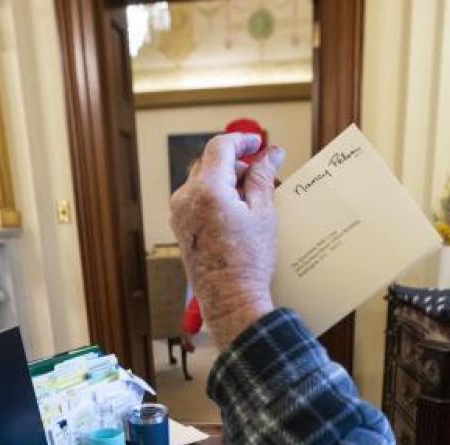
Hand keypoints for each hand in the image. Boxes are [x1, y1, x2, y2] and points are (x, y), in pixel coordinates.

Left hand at [170, 133, 284, 346]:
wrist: (230, 298)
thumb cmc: (248, 262)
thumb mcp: (263, 213)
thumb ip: (262, 176)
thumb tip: (270, 153)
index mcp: (207, 189)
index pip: (220, 147)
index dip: (242, 140)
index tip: (258, 143)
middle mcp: (186, 197)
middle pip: (210, 162)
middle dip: (236, 163)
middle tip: (261, 175)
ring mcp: (178, 212)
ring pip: (202, 179)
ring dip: (226, 180)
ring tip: (251, 199)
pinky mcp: (179, 226)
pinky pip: (196, 198)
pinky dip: (215, 195)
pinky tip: (236, 212)